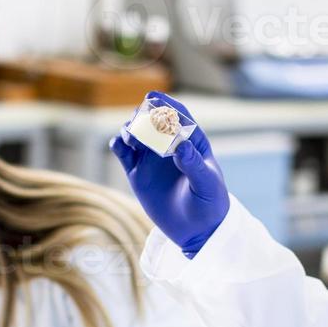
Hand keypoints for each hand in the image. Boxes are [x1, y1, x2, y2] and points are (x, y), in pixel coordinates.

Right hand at [109, 91, 229, 256]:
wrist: (196, 229)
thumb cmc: (209, 204)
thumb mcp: (206, 185)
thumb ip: (194, 165)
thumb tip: (180, 146)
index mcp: (191, 141)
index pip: (179, 115)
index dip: (166, 104)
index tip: (154, 96)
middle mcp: (169, 144)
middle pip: (153, 119)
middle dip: (144, 116)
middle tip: (140, 122)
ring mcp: (151, 156)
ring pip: (135, 132)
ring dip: (130, 130)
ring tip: (132, 139)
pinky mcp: (137, 171)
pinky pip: (123, 152)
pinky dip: (118, 145)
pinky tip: (119, 145)